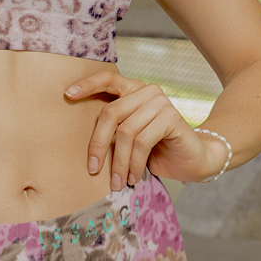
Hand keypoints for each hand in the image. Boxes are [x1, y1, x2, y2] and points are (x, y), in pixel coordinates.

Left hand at [64, 70, 225, 189]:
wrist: (194, 160)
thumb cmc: (156, 149)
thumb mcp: (130, 136)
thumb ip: (113, 128)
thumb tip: (80, 141)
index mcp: (133, 89)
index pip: (107, 79)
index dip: (87, 85)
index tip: (67, 94)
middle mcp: (146, 90)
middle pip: (111, 112)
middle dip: (98, 143)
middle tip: (92, 168)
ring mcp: (160, 102)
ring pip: (126, 131)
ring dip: (119, 162)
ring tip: (117, 182)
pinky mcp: (171, 117)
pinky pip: (143, 141)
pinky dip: (135, 164)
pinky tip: (134, 178)